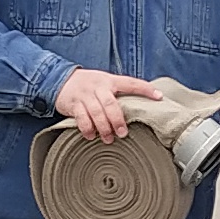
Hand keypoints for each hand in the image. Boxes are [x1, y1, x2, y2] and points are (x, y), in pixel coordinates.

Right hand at [53, 66, 169, 139]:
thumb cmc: (88, 85)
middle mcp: (98, 86)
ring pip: (97, 113)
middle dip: (117, 120)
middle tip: (123, 133)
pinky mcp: (73, 103)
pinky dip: (87, 129)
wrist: (60, 79)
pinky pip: (82, 118)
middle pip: (111, 104)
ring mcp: (85, 95)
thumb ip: (117, 92)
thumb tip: (139, 107)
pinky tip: (91, 135)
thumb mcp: (103, 82)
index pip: (131, 83)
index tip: (159, 97)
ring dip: (103, 128)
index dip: (145, 89)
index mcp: (110, 80)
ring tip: (108, 138)